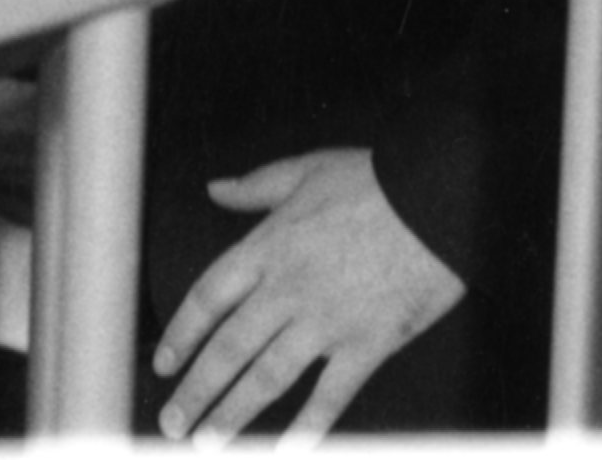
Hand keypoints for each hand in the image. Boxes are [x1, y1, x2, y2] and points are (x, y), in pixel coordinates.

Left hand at [150, 149, 459, 439]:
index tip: (163, 364)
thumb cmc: (375, 181)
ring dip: (234, 414)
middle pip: (229, 348)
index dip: (181, 334)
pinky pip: (332, 396)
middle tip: (172, 421)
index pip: (208, 297)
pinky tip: (290, 451)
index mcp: (269, 246)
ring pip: (268, 377)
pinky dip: (309, 428)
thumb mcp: (305, 169)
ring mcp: (327, 321)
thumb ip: (255, 187)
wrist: (438, 197)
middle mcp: (288, 289)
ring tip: (209, 444)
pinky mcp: (368, 344)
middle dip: (196, 390)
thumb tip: (215, 189)